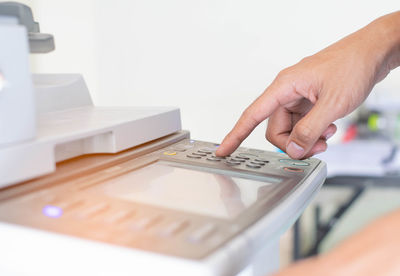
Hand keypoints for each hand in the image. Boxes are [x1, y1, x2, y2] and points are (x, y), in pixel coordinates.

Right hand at [216, 12, 399, 158]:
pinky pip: (303, 123)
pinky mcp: (309, 100)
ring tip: (328, 135)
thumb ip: (309, 130)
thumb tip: (294, 149)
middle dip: (294, 143)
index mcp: (284, 86)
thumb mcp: (332, 104)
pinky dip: (314, 131)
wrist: (374, 52)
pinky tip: (330, 127)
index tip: (223, 150)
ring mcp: (299, 96)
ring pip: (291, 129)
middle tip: (315, 147)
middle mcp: (288, 91)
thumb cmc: (353, 65)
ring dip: (307, 138)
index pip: (252, 115)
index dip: (235, 135)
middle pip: (276, 129)